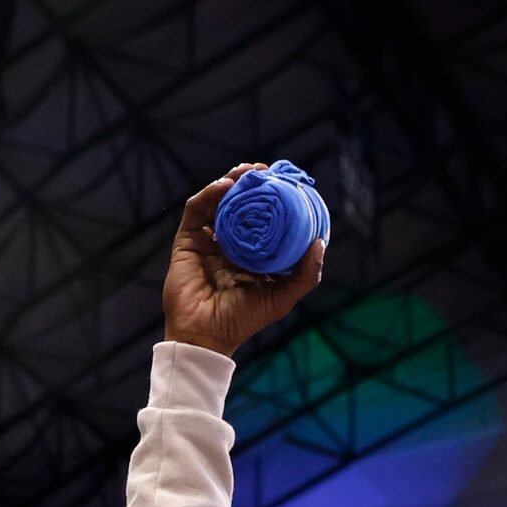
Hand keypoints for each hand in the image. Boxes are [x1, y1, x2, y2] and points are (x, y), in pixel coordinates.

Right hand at [162, 165, 323, 356]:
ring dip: (231, 180)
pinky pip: (196, 210)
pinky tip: (226, 185)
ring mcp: (206, 240)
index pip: (261, 218)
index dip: (272, 199)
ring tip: (247, 171)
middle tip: (265, 171)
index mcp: (250, 254)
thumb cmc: (243, 320)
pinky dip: (209, 193)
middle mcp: (228, 243)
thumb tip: (320, 242)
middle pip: (239, 204)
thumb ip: (305, 274)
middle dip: (251, 184)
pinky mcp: (187, 240)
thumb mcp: (283, 297)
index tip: (285, 183)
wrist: (206, 334)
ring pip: (217, 201)